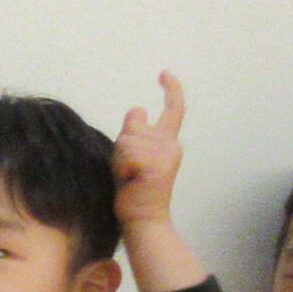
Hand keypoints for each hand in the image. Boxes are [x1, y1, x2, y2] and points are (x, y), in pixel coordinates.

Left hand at [113, 71, 184, 228]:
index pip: (173, 110)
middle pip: (133, 125)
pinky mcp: (155, 165)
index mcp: (168, 142)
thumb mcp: (131, 156)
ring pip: (126, 139)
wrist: (142, 217)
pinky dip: (120, 168)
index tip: (165, 73)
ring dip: (119, 159)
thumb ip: (135, 133)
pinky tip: (130, 180)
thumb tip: (135, 108)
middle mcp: (171, 144)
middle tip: (128, 170)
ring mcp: (165, 153)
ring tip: (129, 176)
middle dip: (122, 144)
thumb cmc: (134, 190)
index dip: (171, 89)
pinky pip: (126, 154)